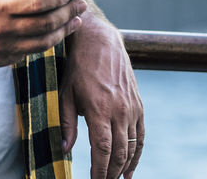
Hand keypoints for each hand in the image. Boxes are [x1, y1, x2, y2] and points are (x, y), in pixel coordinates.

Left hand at [59, 15, 143, 178]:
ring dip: (125, 166)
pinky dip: (138, 153)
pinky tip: (131, 168)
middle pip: (119, 152)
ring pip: (133, 146)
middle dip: (111, 172)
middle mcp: (120, 110)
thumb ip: (67, 123)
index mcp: (99, 109)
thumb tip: (65, 149)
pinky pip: (141, 135)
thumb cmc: (77, 67)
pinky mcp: (139, 105)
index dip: (99, 169)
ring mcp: (132, 108)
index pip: (102, 149)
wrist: (101, 41)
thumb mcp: (65, 93)